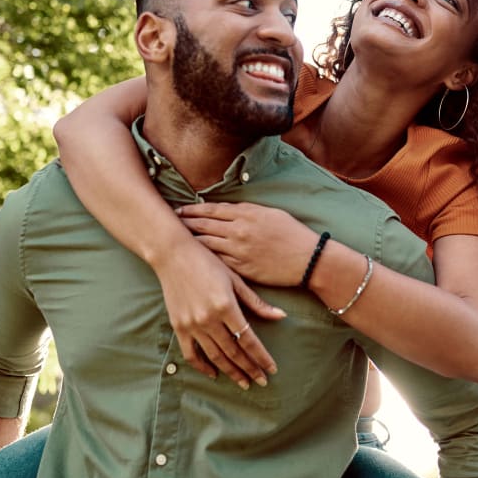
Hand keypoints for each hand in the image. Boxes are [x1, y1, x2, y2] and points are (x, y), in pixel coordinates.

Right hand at [154, 235, 285, 389]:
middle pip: (234, 352)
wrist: (173, 255)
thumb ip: (256, 302)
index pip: (249, 339)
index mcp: (226, 306)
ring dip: (231, 371)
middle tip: (261, 381)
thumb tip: (281, 317)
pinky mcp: (179, 327)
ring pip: (215, 356)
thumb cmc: (208, 262)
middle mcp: (209, 319)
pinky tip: (214, 373)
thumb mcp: (235, 279)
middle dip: (250, 368)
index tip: (271, 370)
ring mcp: (192, 324)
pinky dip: (203, 366)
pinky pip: (191, 354)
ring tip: (244, 382)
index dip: (261, 357)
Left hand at [176, 202, 318, 285]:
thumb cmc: (292, 233)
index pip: (212, 210)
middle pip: (204, 225)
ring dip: (190, 241)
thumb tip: (228, 210)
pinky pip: (217, 261)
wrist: (307, 259)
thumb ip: (247, 210)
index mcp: (246, 214)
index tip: (180, 209)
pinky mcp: (241, 268)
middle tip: (170, 222)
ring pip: (206, 243)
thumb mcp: (270, 213)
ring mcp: (238, 251)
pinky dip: (203, 258)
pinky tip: (193, 258)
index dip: (193, 209)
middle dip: (186, 223)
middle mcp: (239, 231)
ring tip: (176, 239)